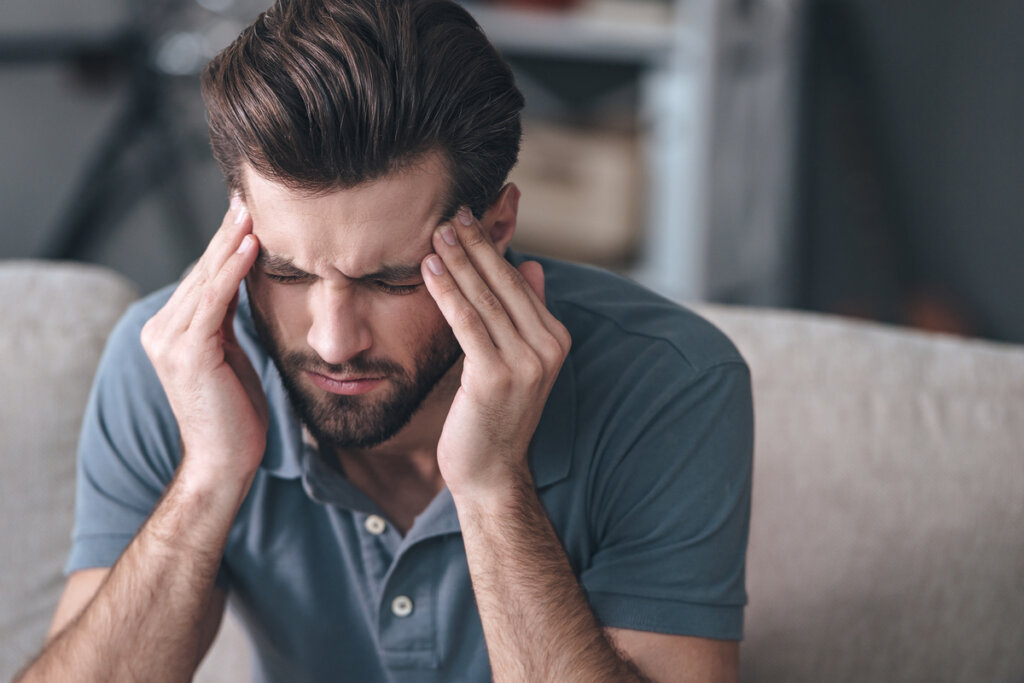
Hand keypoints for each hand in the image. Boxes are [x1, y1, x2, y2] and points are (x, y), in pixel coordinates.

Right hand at [140, 197, 266, 488]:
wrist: (224, 462)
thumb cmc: (235, 413)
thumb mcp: (231, 355)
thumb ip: (228, 321)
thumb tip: (245, 284)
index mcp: (170, 330)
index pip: (203, 277)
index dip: (225, 243)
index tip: (246, 210)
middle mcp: (161, 330)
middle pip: (203, 271)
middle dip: (227, 233)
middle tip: (248, 194)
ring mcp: (170, 340)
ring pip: (207, 280)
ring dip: (231, 242)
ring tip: (253, 209)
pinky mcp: (188, 352)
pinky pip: (214, 301)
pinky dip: (232, 270)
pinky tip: (251, 244)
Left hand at [421, 208, 570, 500]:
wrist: (491, 472)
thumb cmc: (495, 416)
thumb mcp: (517, 361)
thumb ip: (526, 313)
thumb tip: (531, 264)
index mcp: (555, 339)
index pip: (519, 282)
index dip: (492, 248)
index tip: (468, 218)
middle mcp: (547, 348)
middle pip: (504, 283)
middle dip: (475, 245)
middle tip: (451, 211)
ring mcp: (525, 363)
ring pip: (485, 298)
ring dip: (458, 261)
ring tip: (437, 231)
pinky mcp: (496, 376)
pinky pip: (468, 323)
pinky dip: (447, 292)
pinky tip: (429, 269)